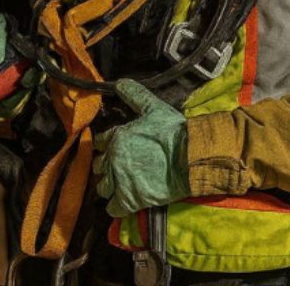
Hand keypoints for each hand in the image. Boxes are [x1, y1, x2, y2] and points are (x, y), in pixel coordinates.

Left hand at [93, 79, 189, 217]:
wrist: (191, 157)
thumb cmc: (174, 132)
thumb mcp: (153, 107)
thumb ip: (134, 94)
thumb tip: (118, 82)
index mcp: (117, 137)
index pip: (100, 142)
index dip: (107, 145)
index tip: (114, 148)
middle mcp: (113, 159)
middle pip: (98, 166)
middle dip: (106, 166)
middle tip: (119, 167)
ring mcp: (120, 181)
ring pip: (102, 187)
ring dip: (109, 186)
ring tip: (121, 185)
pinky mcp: (130, 200)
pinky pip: (112, 208)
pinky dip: (116, 206)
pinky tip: (123, 203)